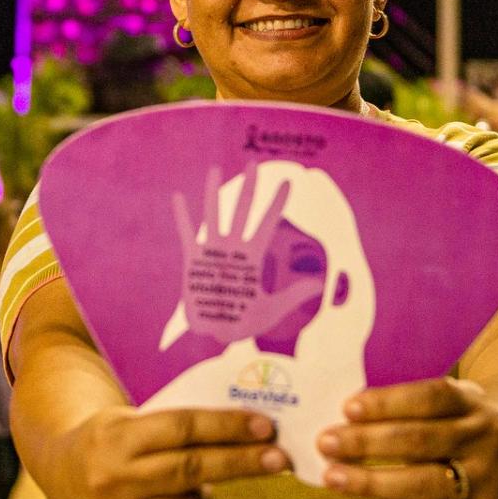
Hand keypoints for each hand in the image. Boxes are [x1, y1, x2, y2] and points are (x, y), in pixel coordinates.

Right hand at [55, 405, 288, 498]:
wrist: (58, 471)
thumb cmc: (110, 437)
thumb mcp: (131, 418)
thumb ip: (177, 428)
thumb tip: (247, 433)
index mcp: (117, 437)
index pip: (184, 428)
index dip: (228, 427)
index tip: (267, 428)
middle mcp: (114, 480)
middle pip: (193, 470)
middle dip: (242, 462)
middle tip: (280, 459)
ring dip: (206, 495)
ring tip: (197, 483)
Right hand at [168, 163, 319, 347]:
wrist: (216, 334)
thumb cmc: (244, 322)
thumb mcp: (273, 310)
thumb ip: (292, 295)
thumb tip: (319, 285)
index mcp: (252, 256)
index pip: (268, 223)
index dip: (277, 203)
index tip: (288, 182)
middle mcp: (234, 248)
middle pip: (242, 210)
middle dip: (248, 187)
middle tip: (253, 163)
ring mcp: (213, 251)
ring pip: (214, 214)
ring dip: (213, 192)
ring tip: (215, 168)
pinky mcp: (194, 260)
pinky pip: (187, 234)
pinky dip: (183, 216)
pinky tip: (178, 197)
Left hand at [316, 377, 497, 498]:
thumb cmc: (459, 424)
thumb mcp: (448, 402)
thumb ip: (409, 406)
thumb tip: (344, 418)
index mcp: (472, 403)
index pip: (429, 398)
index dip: (388, 403)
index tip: (347, 408)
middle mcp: (485, 439)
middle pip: (420, 441)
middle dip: (367, 442)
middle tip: (324, 443)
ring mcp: (489, 480)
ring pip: (425, 483)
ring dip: (373, 481)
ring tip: (333, 477)